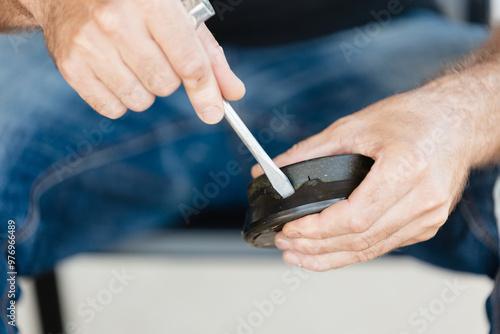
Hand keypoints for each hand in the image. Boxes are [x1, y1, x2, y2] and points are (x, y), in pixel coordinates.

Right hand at [22, 0, 244, 120]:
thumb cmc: (133, 0)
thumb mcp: (177, 13)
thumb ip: (208, 54)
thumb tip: (232, 94)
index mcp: (150, 1)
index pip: (188, 62)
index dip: (206, 91)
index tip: (214, 110)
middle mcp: (116, 21)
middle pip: (165, 85)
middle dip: (169, 77)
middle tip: (156, 54)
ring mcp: (89, 44)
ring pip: (140, 100)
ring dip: (146, 89)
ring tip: (133, 60)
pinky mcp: (70, 65)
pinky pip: (112, 108)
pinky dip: (121, 97)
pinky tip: (115, 70)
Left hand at [252, 80, 475, 270]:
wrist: (456, 123)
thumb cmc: (412, 118)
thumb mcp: (354, 125)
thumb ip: (309, 151)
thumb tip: (271, 170)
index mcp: (407, 168)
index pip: (355, 218)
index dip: (317, 230)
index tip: (289, 230)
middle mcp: (423, 198)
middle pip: (360, 240)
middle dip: (315, 247)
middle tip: (285, 245)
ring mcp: (428, 216)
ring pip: (371, 250)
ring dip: (330, 257)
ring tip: (298, 255)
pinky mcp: (426, 224)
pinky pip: (383, 245)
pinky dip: (352, 252)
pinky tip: (328, 251)